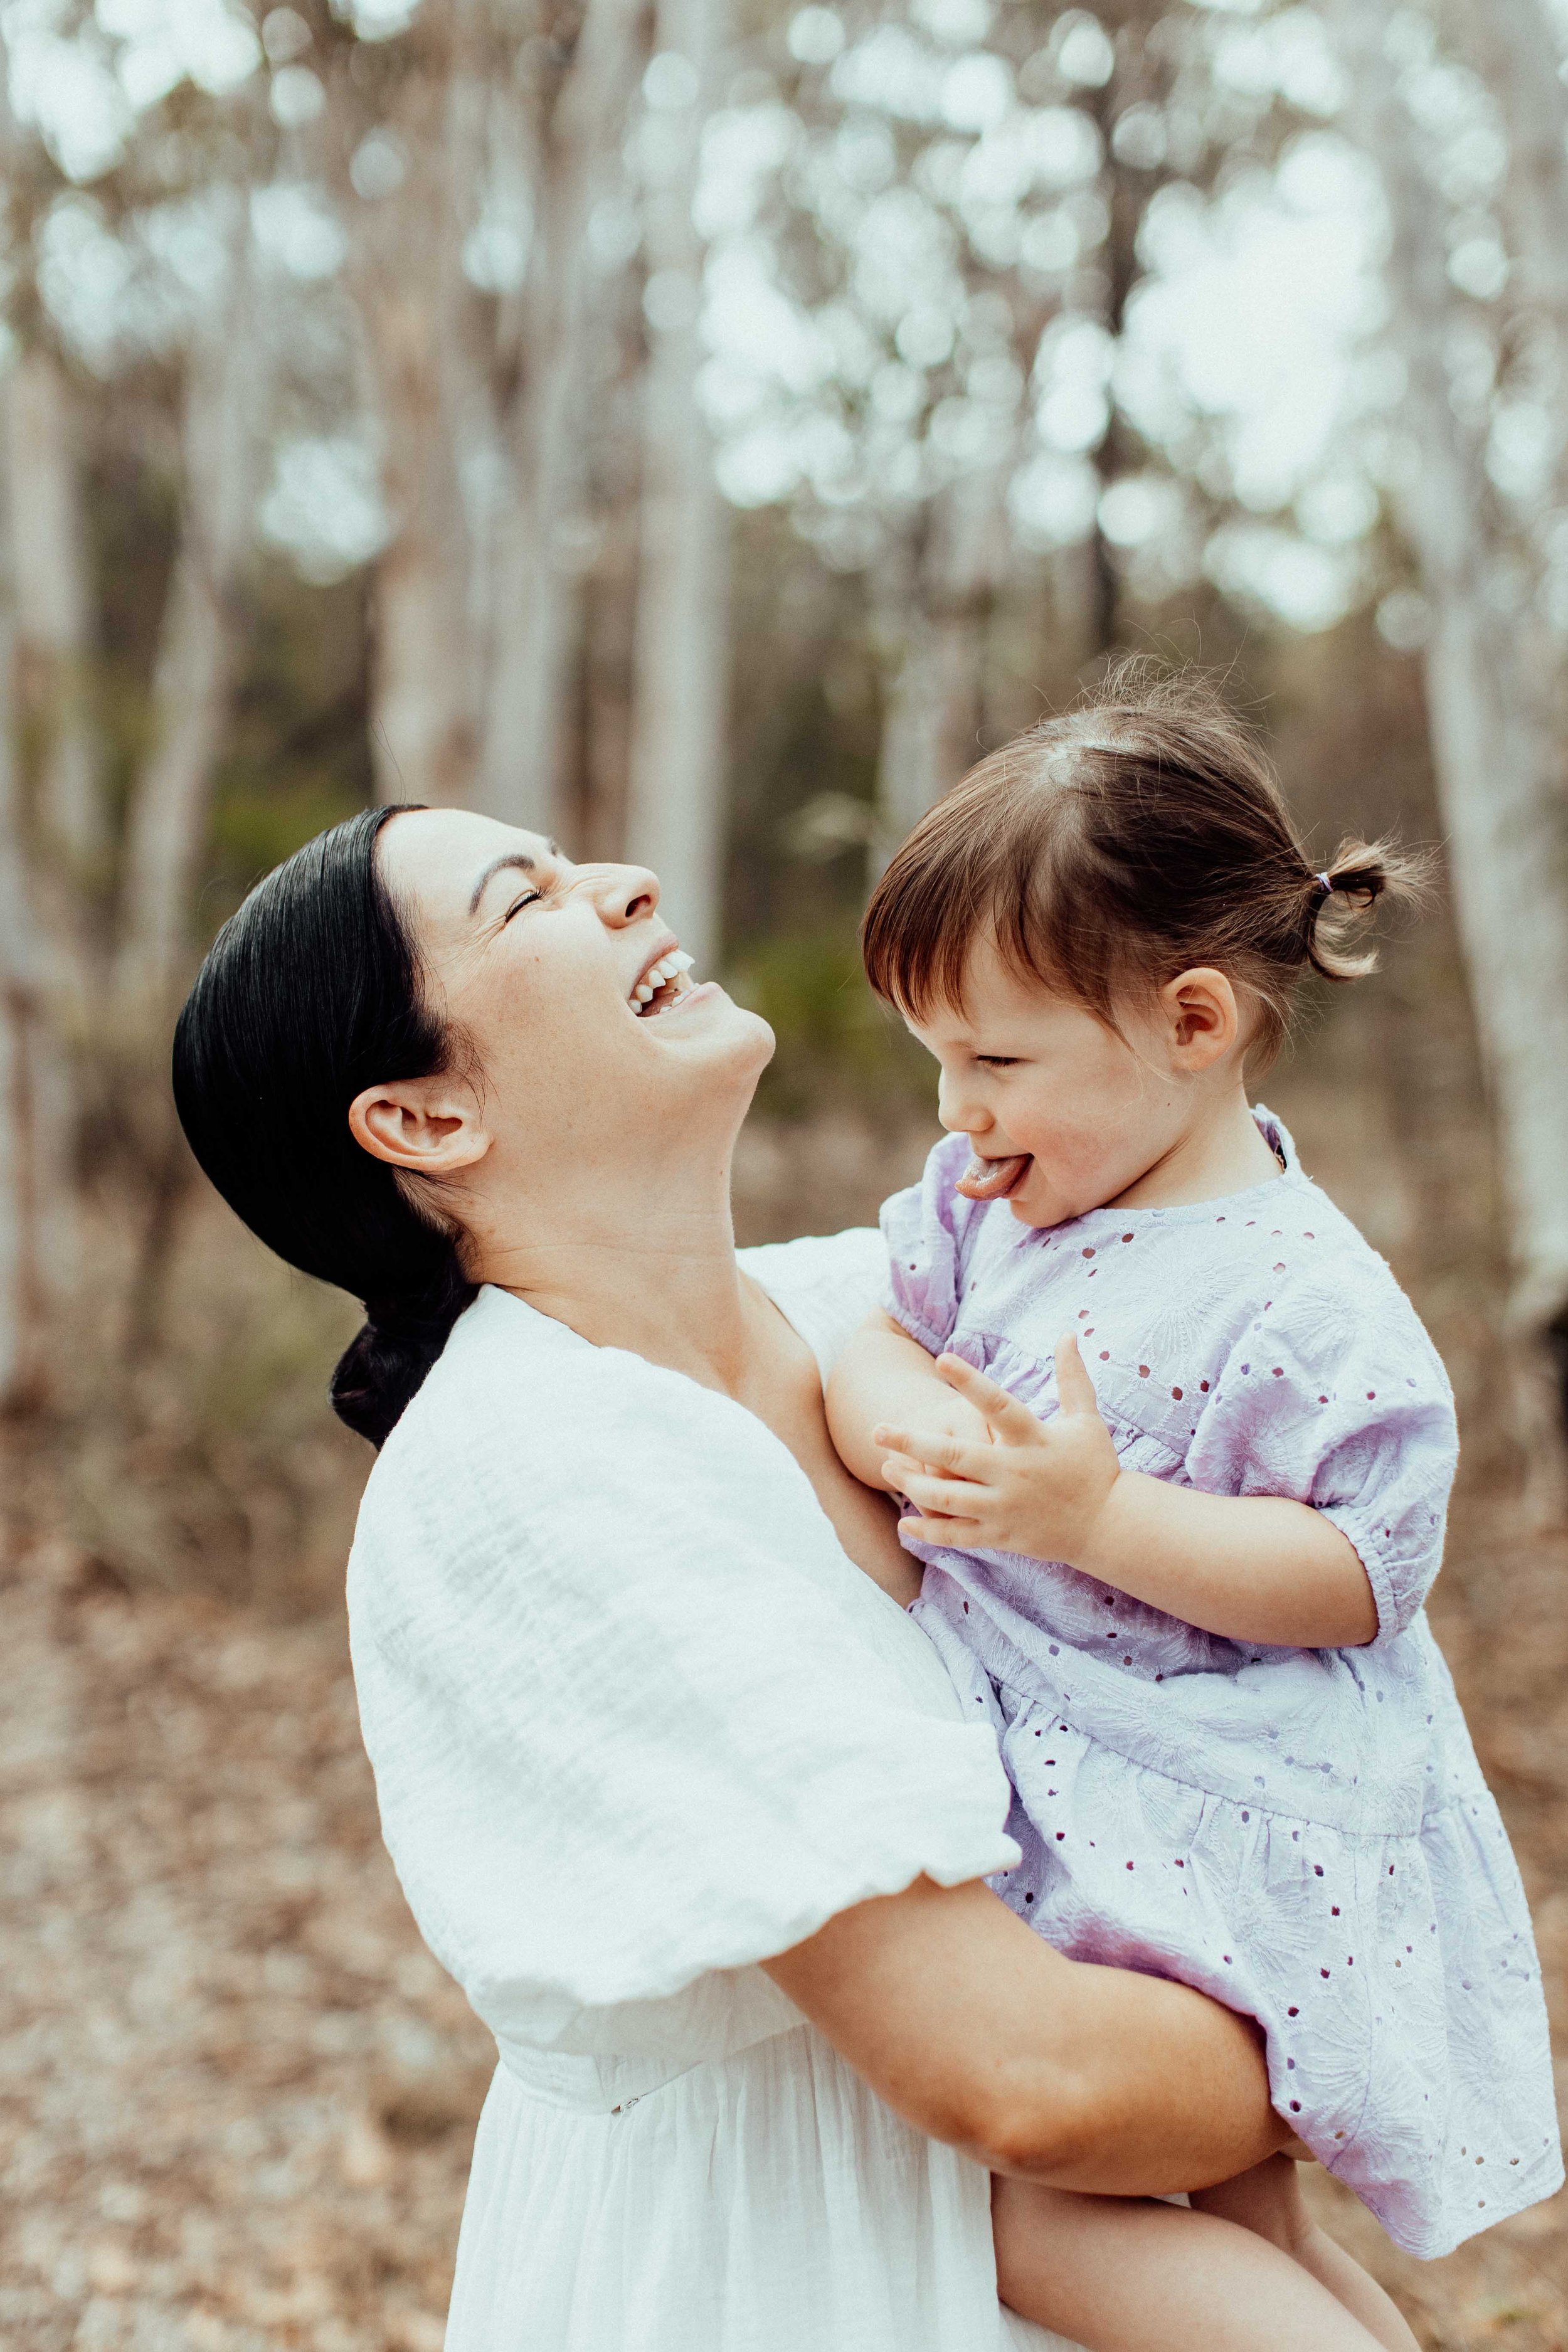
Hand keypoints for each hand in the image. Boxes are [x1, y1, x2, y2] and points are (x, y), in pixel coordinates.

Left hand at [871, 1335, 1121, 1567]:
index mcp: (1033, 1440)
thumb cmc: (1096, 1468)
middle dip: (913, 1443)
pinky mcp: (1003, 1537)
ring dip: (914, 1485)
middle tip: (877, 1429)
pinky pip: (959, 1535)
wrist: (1110, 1527)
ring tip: (887, 1469)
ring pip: (949, 1499)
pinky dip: (930, 1531)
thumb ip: (1072, 1378)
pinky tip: (905, 1523)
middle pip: (956, 1456)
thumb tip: (1067, 1333)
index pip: (998, 1404)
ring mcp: (1006, 1508)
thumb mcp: (1087, 1419)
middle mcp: (1014, 1473)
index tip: (941, 1358)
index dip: (970, 1381)